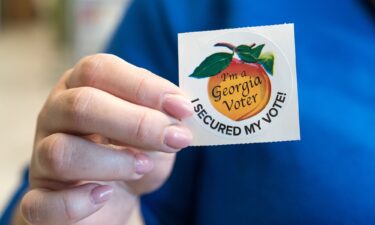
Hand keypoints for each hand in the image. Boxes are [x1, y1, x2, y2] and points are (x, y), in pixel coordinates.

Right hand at [16, 54, 192, 224]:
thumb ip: (164, 118)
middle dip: (136, 123)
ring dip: (113, 161)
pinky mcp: (40, 200)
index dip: (143, 86)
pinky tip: (104, 195)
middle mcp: (55, 117)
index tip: (183, 108)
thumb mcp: (154, 132)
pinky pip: (42, 204)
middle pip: (81, 105)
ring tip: (144, 166)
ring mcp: (41, 158)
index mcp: (80, 88)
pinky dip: (77, 202)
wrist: (112, 196)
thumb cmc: (133, 154)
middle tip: (174, 139)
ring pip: (61, 152)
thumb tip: (180, 112)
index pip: (98, 70)